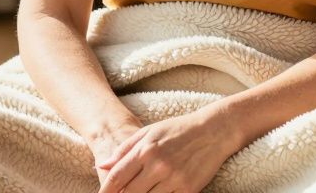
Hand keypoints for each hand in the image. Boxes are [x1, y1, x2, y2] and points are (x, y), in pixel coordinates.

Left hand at [95, 108, 240, 192]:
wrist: (213, 131)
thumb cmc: (177, 130)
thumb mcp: (148, 132)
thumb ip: (124, 149)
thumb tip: (102, 166)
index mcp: (145, 150)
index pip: (117, 177)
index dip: (105, 190)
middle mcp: (158, 166)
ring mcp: (174, 180)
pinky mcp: (189, 190)